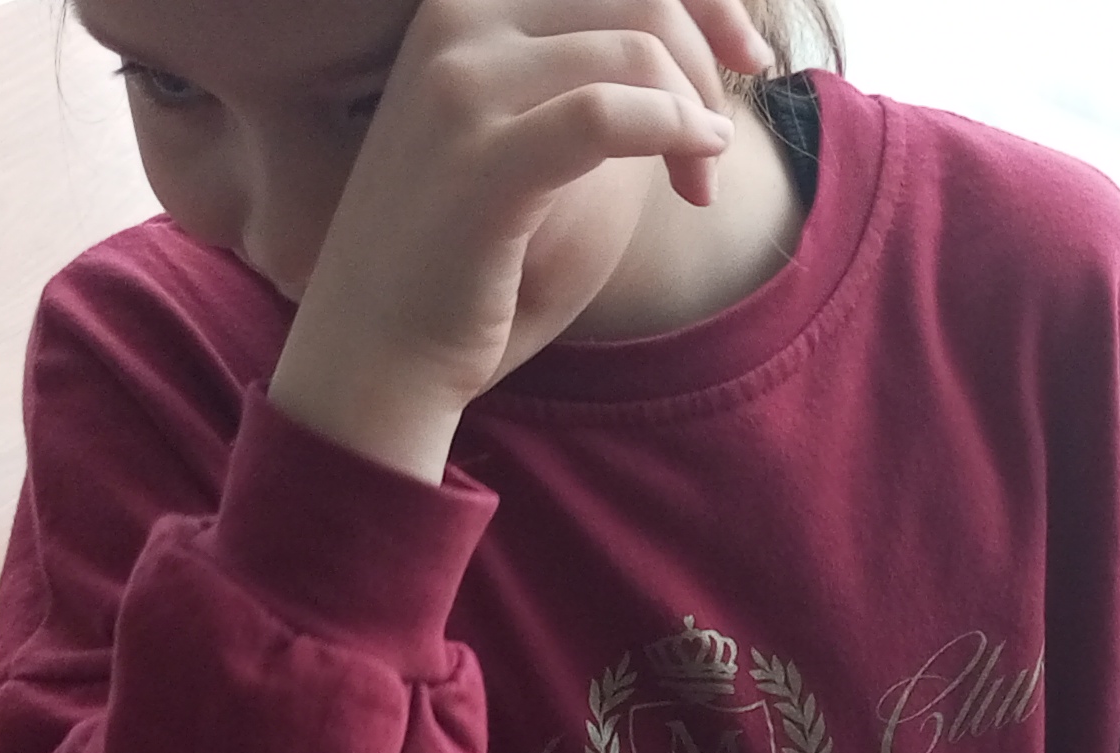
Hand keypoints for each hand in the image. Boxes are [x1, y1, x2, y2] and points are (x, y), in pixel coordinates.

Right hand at [273, 0, 767, 479]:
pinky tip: (695, 174)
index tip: (743, 55)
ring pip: (635, 48)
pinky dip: (675, 134)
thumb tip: (687, 46)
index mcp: (464, 5)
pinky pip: (608, 115)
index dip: (700, 0)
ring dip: (695, 114)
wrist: (377, 351)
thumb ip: (586, 75)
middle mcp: (454, 21)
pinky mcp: (482, 161)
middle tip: (717, 140)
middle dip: (706, 56)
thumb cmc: (466, 256)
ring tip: (699, 182)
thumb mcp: (525, 136)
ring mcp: (460, 86)